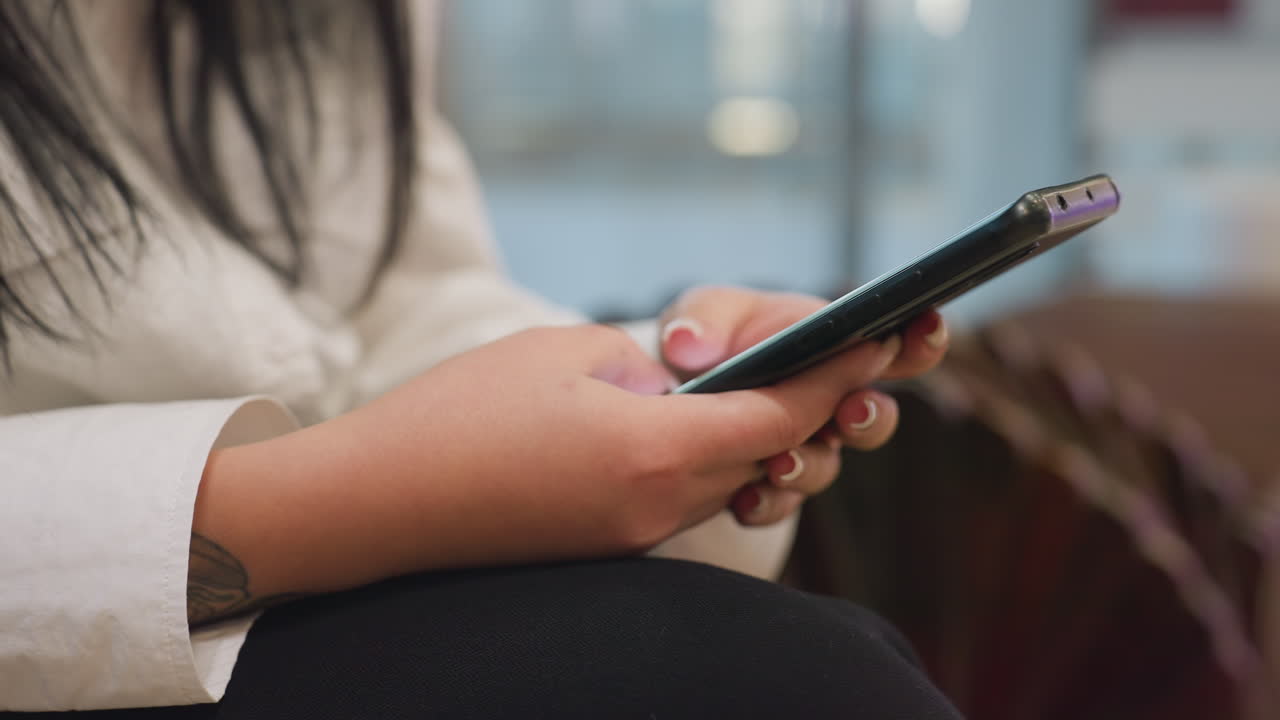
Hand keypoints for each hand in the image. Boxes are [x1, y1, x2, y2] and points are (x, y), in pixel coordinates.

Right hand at [194, 321, 924, 607]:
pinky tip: (709, 429)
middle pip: (768, 453)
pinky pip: (688, 500)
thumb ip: (646, 367)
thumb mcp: (563, 356)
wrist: (375, 503)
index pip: (780, 412)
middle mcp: (658, 508)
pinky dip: (714, 463)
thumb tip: (690, 383)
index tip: (879, 340)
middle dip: (814, 408)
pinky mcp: (610, 546)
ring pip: (732, 481)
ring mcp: (634, 536)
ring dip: (765, 438)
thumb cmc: (456, 414)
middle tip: (846, 358)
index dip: (836, 374)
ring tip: (786, 388)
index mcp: (654, 451)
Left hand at [657, 286, 948, 525]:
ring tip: (780, 462)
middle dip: (868, 416)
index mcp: (836, 348)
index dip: (922, 340)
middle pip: (875, 419)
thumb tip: (691, 346)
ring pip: (827, 467)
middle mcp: (831, 403)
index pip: (899, 346)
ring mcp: (805, 449)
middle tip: (849, 411)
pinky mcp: (768, 486)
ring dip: (810, 465)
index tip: (921, 328)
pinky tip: (742, 499)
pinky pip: (779, 504)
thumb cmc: (705, 338)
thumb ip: (700, 320)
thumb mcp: (701, 314)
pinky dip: (764, 502)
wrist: (668, 392)